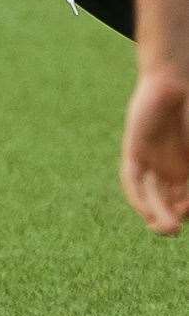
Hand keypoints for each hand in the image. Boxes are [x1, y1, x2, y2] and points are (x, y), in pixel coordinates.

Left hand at [120, 67, 188, 234]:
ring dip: (155, 213)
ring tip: (164, 229)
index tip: (187, 211)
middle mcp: (169, 168)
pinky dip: (138, 196)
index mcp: (188, 170)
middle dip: (169, 218)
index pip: (184, 202)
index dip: (186, 210)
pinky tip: (144, 211)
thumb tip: (185, 209)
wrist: (176, 84)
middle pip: (166, 202)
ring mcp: (152, 160)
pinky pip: (132, 178)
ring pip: (149, 194)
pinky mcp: (134, 151)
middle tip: (171, 231)